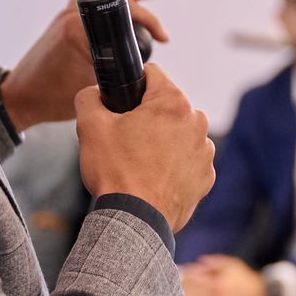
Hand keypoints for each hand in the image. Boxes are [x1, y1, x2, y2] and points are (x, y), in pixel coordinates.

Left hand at [0, 0, 189, 129]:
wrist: (21, 95)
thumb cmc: (52, 95)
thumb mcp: (91, 85)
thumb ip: (116, 70)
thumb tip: (141, 65)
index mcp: (81, 26)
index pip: (129, 14)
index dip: (153, 24)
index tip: (165, 39)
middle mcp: (76, 12)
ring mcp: (71, 11)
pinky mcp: (68, 15)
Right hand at [75, 63, 213, 229]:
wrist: (134, 220)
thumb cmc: (116, 172)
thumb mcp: (90, 127)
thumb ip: (89, 97)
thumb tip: (94, 93)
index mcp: (173, 103)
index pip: (151, 75)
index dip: (132, 84)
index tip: (122, 101)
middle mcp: (197, 123)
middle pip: (166, 107)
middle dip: (147, 117)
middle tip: (125, 138)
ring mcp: (205, 151)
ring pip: (178, 134)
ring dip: (162, 141)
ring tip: (139, 161)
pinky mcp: (206, 176)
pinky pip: (187, 160)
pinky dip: (173, 165)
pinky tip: (153, 177)